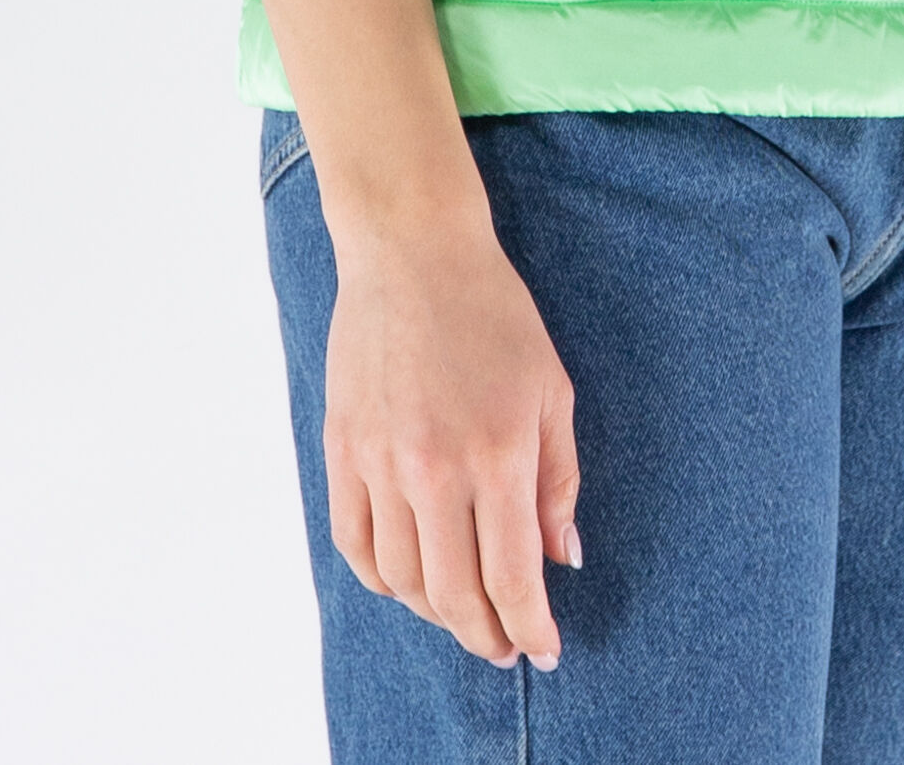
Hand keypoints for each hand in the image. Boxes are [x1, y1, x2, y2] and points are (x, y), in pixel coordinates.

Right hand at [322, 199, 580, 669]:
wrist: (413, 252)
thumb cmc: (495, 314)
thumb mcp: (552, 389)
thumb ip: (559, 480)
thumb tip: (561, 559)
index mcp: (499, 454)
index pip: (513, 577)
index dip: (531, 627)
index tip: (544, 651)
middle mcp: (435, 470)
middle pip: (454, 596)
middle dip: (486, 635)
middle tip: (505, 645)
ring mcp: (381, 462)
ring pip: (403, 581)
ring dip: (436, 613)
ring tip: (463, 612)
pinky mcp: (342, 450)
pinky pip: (356, 544)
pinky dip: (382, 579)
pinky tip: (409, 580)